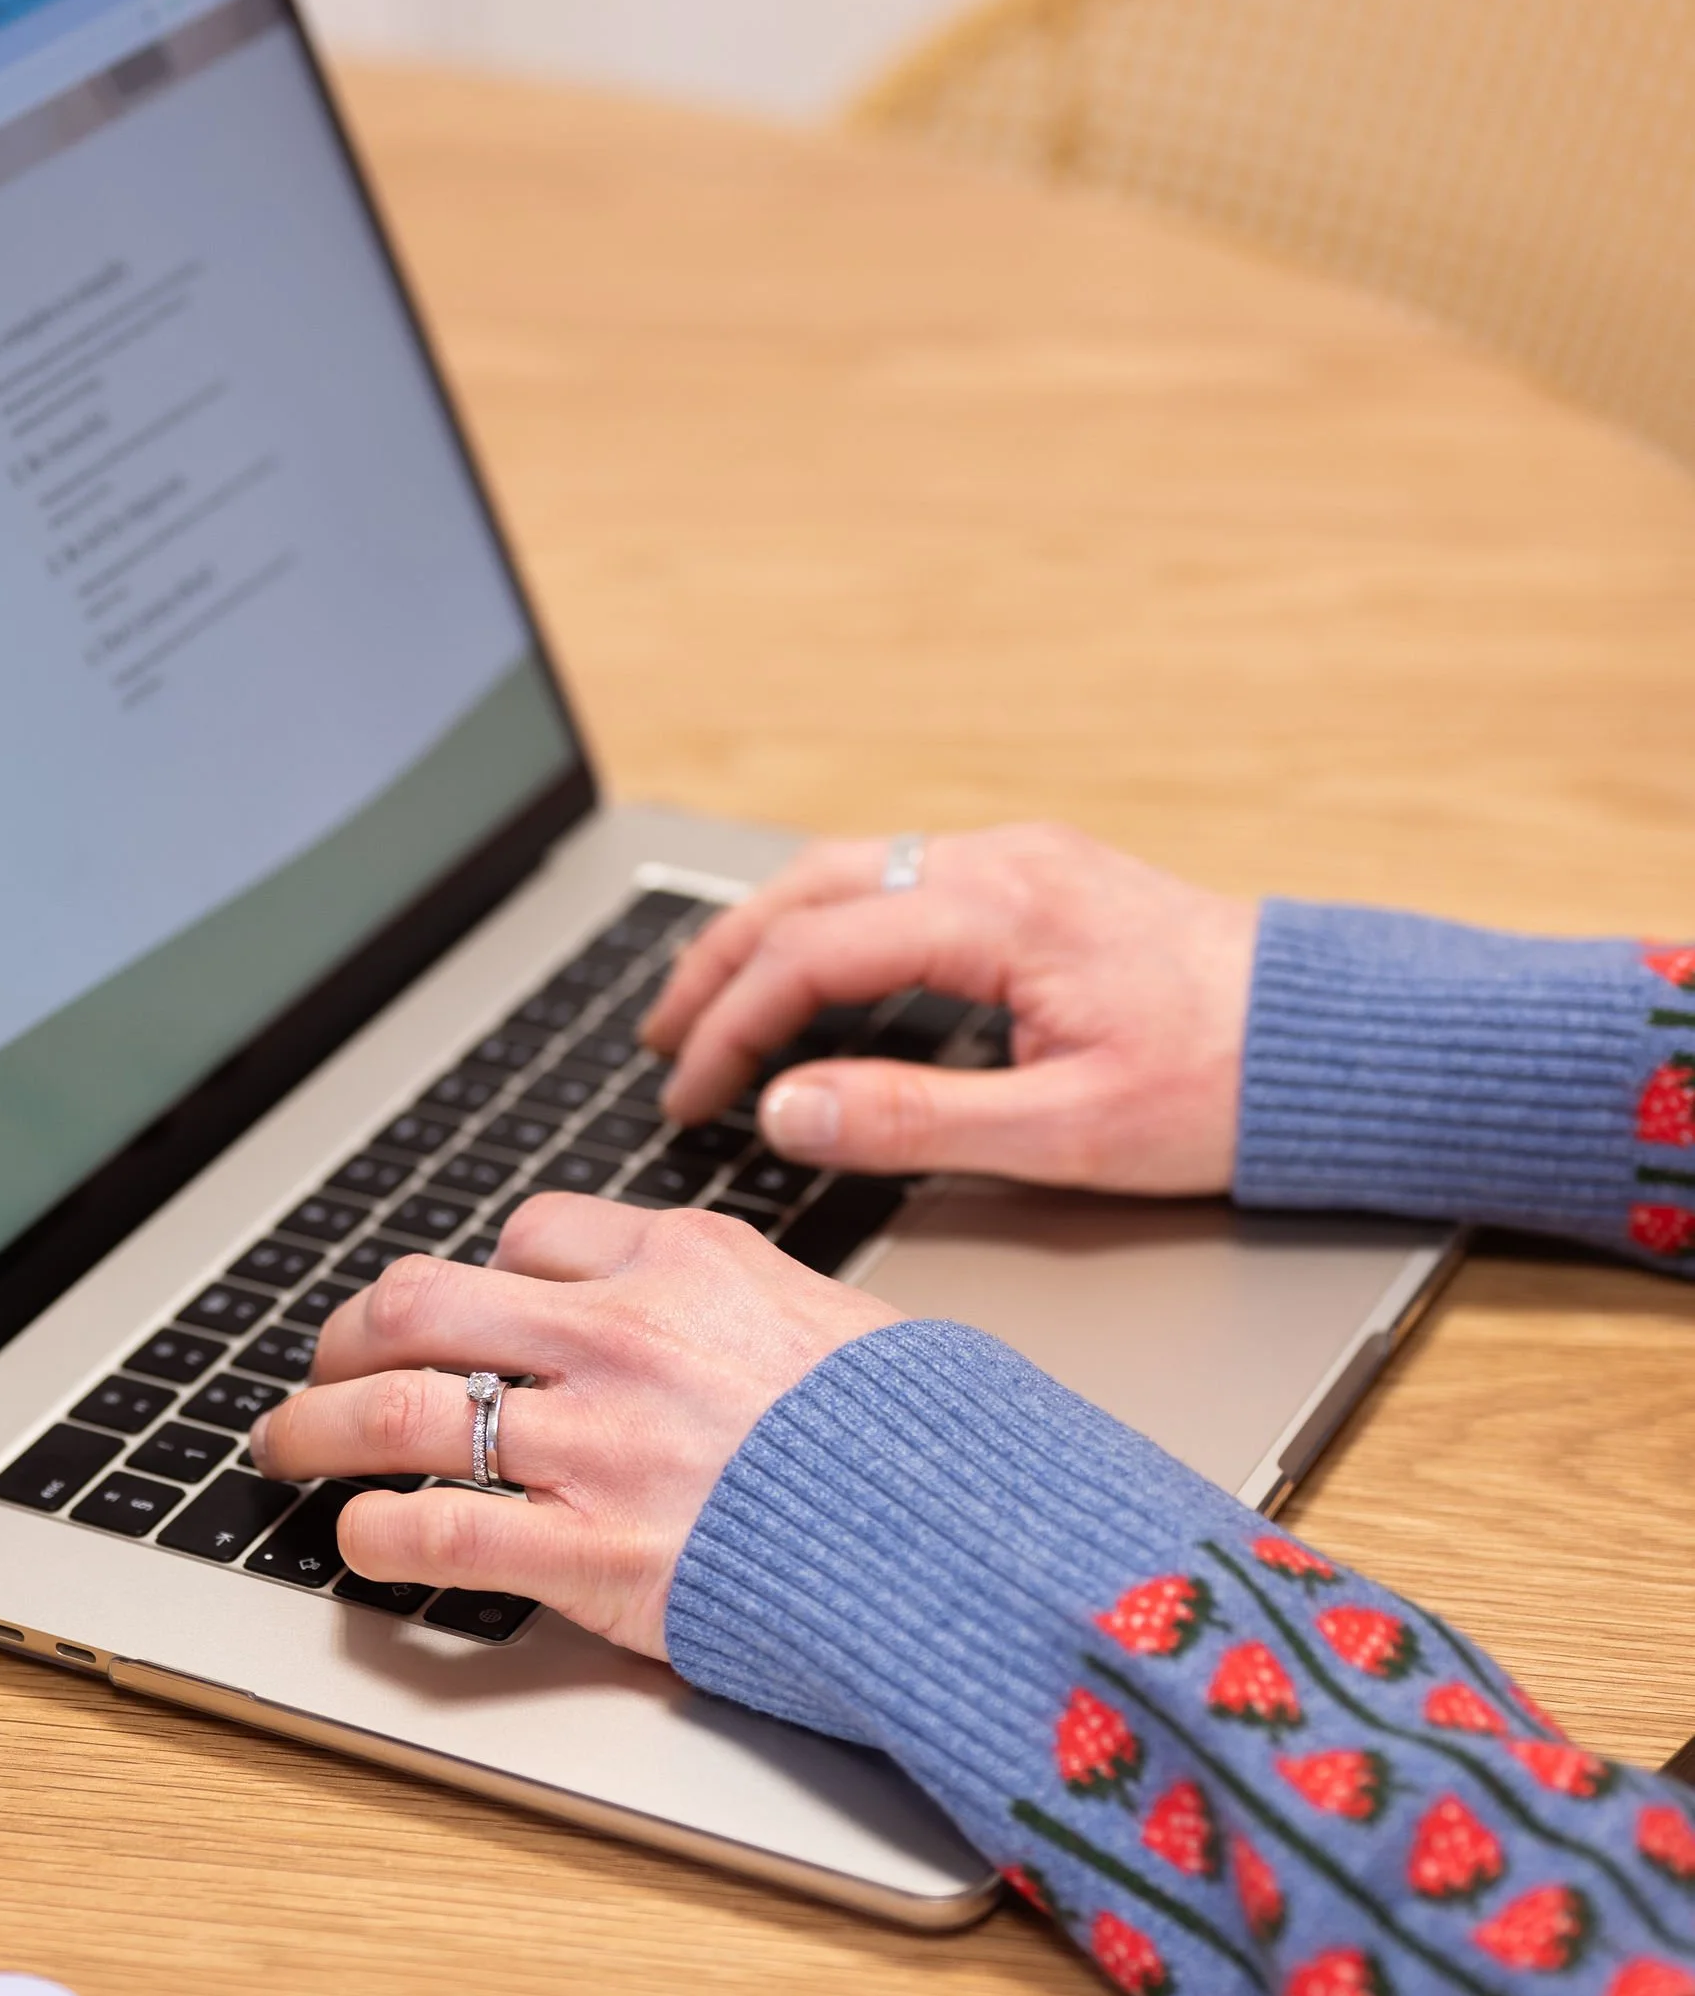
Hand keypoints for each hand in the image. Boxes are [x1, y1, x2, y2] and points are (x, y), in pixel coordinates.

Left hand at [251, 1199, 888, 1659]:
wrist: (969, 1538)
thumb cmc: (923, 1446)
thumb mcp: (836, 1323)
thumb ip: (740, 1312)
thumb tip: (703, 1325)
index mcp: (687, 1263)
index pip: (535, 1235)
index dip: (484, 1275)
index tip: (467, 1312)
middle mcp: (623, 1337)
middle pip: (424, 1303)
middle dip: (350, 1336)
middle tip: (328, 1368)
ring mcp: (598, 1445)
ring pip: (398, 1411)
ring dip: (316, 1429)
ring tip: (285, 1451)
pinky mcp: (592, 1553)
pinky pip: (437, 1533)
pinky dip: (376, 1536)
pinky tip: (362, 1542)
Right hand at [641, 822, 1257, 1195]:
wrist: (1336, 1043)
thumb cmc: (1225, 1089)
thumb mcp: (1067, 1135)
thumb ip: (915, 1122)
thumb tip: (788, 1110)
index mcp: (1000, 913)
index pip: (811, 953)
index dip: (729, 1026)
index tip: (690, 1096)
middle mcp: (1000, 862)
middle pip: (807, 889)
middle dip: (718, 964)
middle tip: (660, 1039)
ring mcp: (1020, 860)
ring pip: (846, 872)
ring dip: (765, 937)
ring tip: (710, 1007)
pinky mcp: (1039, 878)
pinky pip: (894, 880)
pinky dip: (825, 926)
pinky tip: (809, 978)